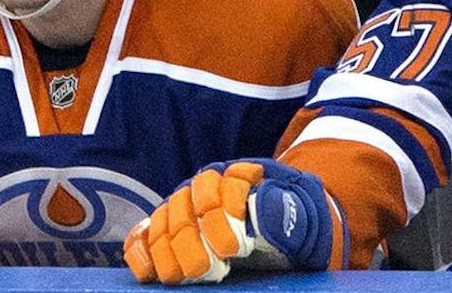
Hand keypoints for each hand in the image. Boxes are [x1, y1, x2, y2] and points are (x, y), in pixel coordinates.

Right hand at [125, 159, 336, 284]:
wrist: (293, 236)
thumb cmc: (301, 228)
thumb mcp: (309, 219)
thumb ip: (288, 213)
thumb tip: (255, 211)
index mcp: (242, 175)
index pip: (221, 187)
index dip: (222, 218)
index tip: (234, 248)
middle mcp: (207, 187)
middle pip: (186, 206)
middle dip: (194, 241)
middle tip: (212, 269)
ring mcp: (184, 209)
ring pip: (163, 223)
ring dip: (170, 253)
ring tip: (188, 276)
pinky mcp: (169, 232)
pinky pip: (144, 237)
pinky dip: (141, 253)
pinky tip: (148, 273)